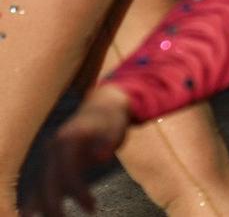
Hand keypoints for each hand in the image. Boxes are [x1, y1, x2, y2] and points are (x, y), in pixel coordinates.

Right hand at [30, 86, 131, 214]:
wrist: (102, 105)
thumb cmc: (111, 119)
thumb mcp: (115, 126)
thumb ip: (108, 141)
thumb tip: (101, 157)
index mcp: (66, 140)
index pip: (68, 172)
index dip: (78, 192)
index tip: (92, 208)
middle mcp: (53, 150)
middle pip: (48, 182)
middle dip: (53, 205)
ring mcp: (50, 156)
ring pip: (40, 186)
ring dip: (43, 206)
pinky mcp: (52, 163)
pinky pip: (41, 185)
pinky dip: (38, 200)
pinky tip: (32, 215)